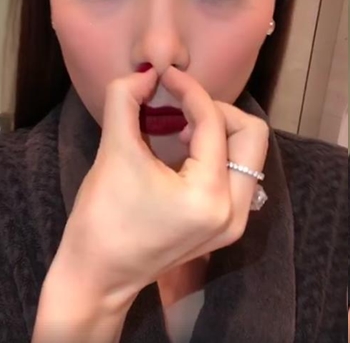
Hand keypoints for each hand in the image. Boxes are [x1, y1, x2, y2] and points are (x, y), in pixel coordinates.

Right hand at [51, 66, 268, 308]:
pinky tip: (186, 151)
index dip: (190, 90)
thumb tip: (145, 72)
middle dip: (217, 111)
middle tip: (181, 106)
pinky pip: (240, 173)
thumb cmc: (101, 219)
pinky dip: (219, 153)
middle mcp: (233, 210)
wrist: (98, 277)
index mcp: (207, 195)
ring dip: (220, 131)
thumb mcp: (112, 152)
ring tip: (181, 128)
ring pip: (250, 153)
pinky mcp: (229, 225)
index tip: (167, 76)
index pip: (213, 122)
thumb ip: (124, 100)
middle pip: (251, 134)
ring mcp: (235, 221)